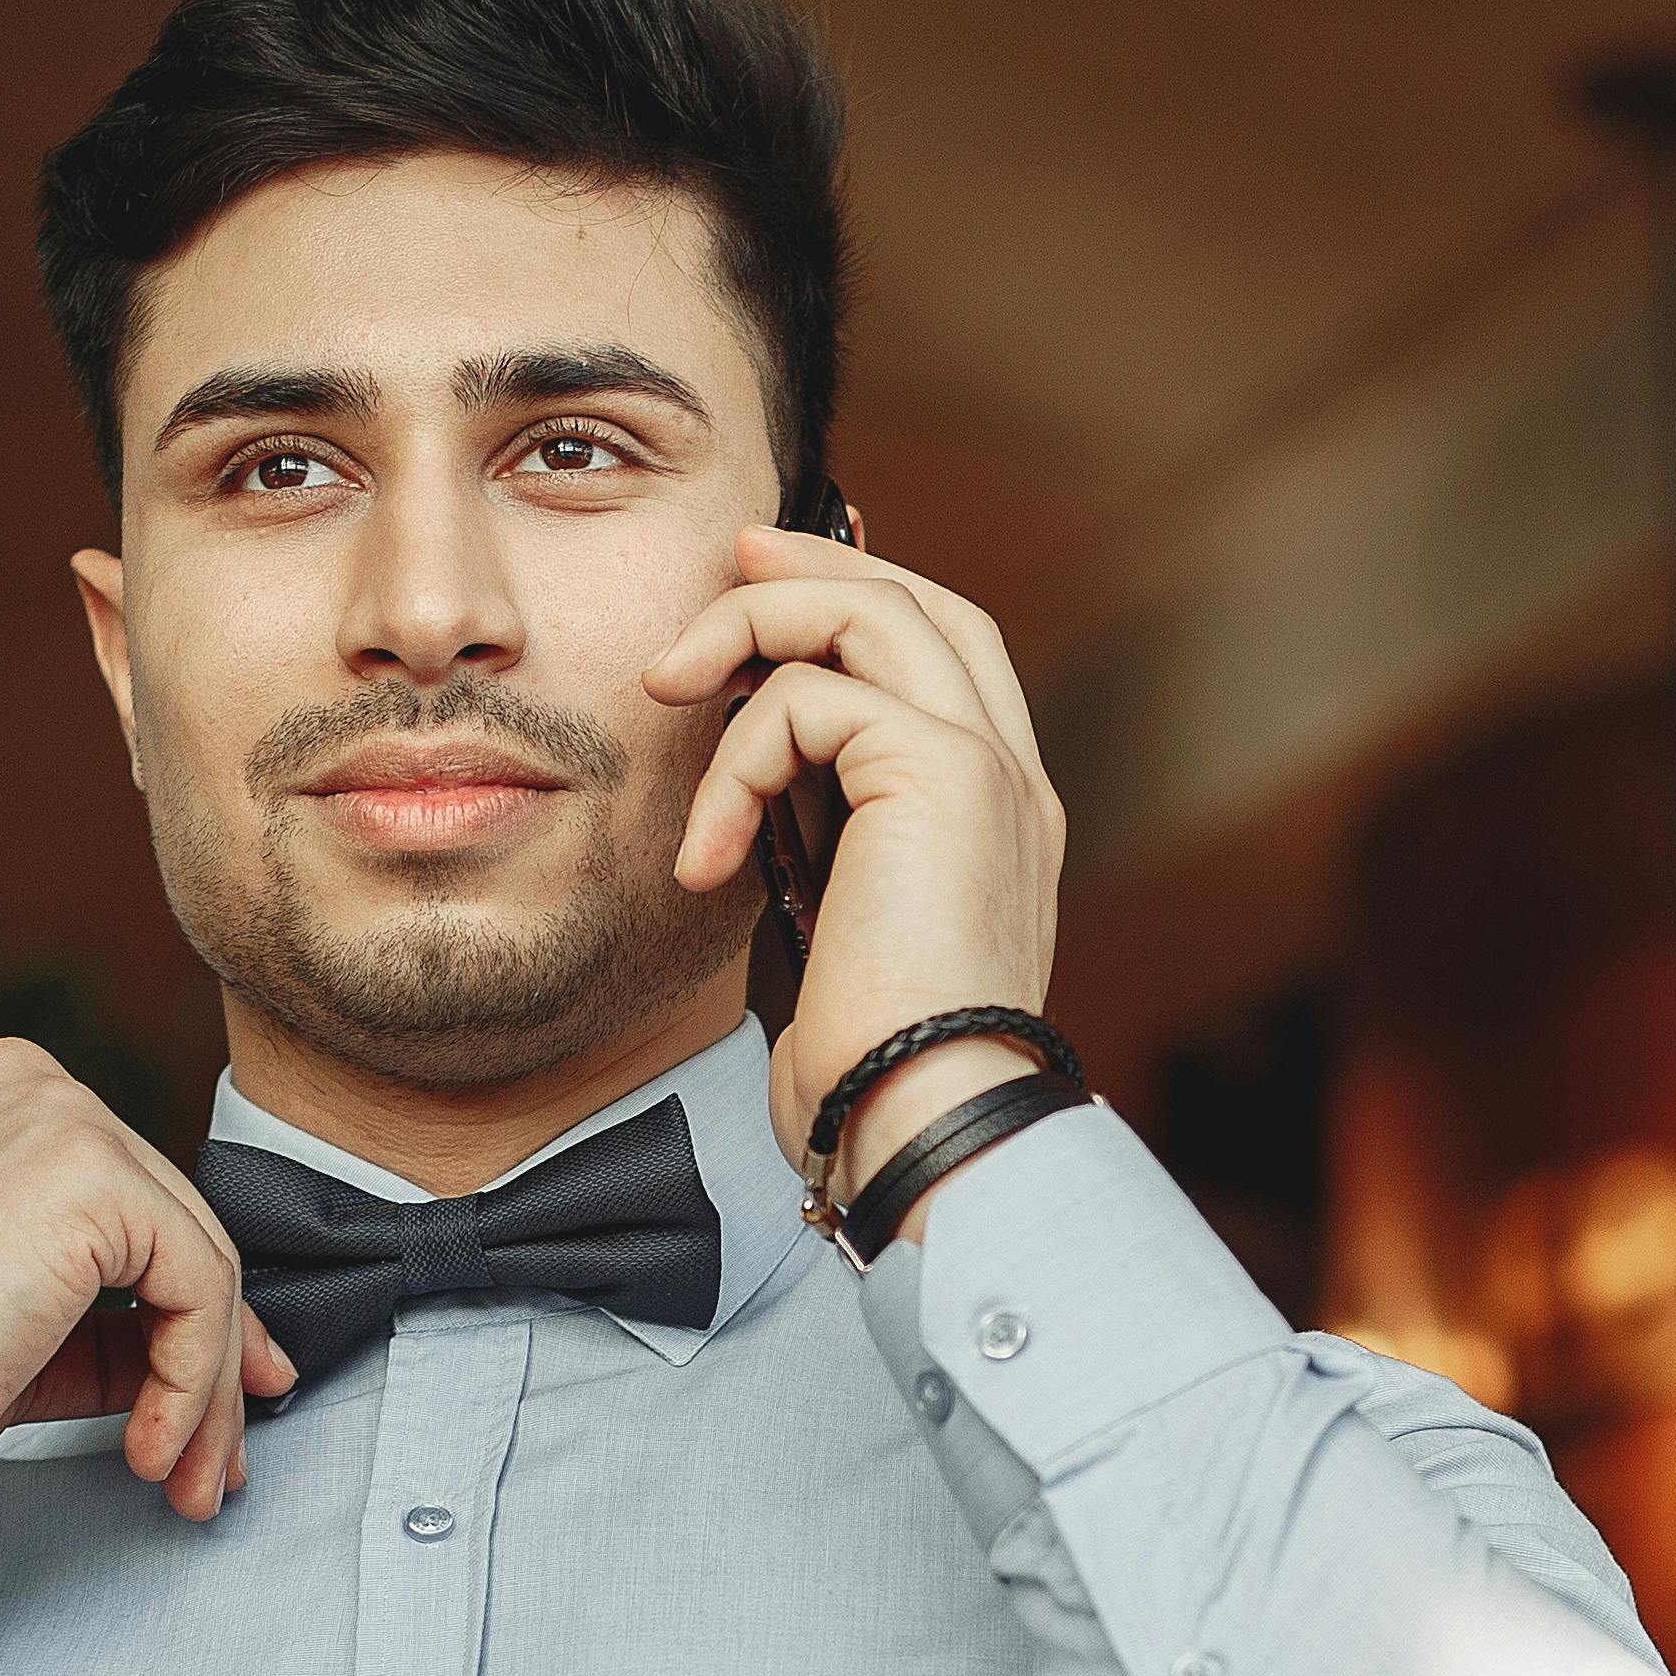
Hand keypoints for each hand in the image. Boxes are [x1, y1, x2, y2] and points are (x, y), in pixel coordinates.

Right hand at [0, 1039, 291, 1582]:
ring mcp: (62, 1120)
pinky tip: (149, 1448)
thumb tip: (220, 1362)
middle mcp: (32, 1087)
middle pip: (181, 1235)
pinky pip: (203, 1289)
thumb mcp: (19, 1336)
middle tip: (212, 1470)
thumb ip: (109, 1326)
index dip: (194, 1322)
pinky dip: (194, 1386)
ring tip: (186, 1478)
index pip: (139, 1214)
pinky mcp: (92, 1175)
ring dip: (209, 1394)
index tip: (210, 1414)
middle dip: (212, 1368)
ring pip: (204, 1265)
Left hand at [646, 524, 1068, 1194]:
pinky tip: (707, 856)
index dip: (864, 601)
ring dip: (751, 628)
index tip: (768, 587)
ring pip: (872, 612)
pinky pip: (812, 700)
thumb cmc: (874, 1067)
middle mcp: (1010, 776)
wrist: (924, 1118)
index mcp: (998, 813)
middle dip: (816, 566)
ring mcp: (988, 768)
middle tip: (728, 558)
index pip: (949, 657)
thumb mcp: (845, 931)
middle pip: (923, 605)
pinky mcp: (942, 774)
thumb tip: (764, 782)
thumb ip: (830, 842)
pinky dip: (735, 762)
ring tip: (666, 686)